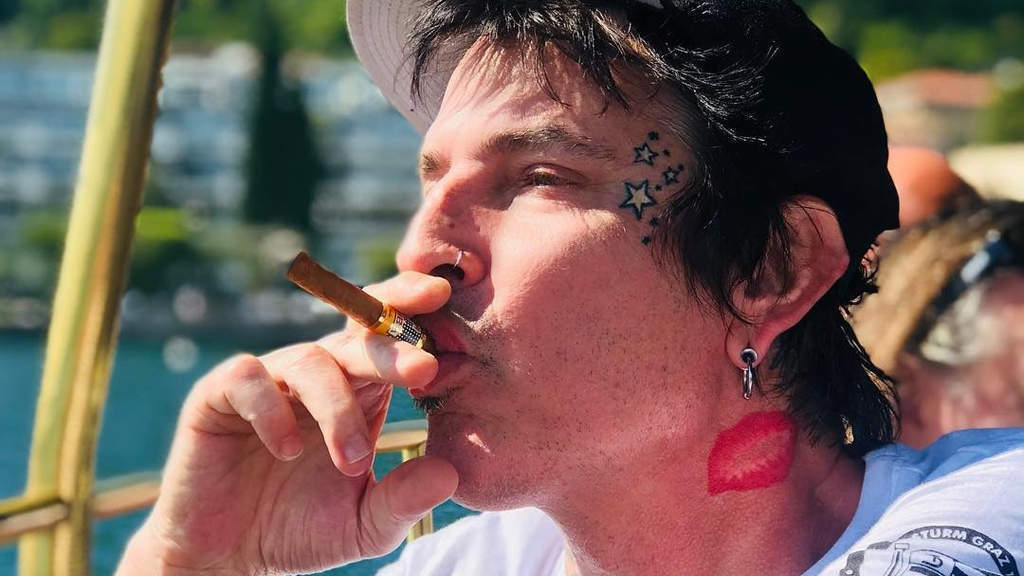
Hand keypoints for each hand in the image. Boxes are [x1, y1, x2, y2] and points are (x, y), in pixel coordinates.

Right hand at [116, 272, 458, 575]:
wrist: (227, 557)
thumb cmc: (300, 530)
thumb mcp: (365, 524)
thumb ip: (404, 501)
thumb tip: (449, 474)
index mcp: (360, 390)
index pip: (390, 338)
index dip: (413, 315)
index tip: (446, 302)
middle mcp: (318, 374)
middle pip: (358, 335)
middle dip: (393, 347)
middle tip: (425, 367)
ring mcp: (270, 380)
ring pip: (311, 361)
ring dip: (337, 409)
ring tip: (352, 461)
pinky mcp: (218, 395)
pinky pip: (248, 377)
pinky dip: (271, 409)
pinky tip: (286, 449)